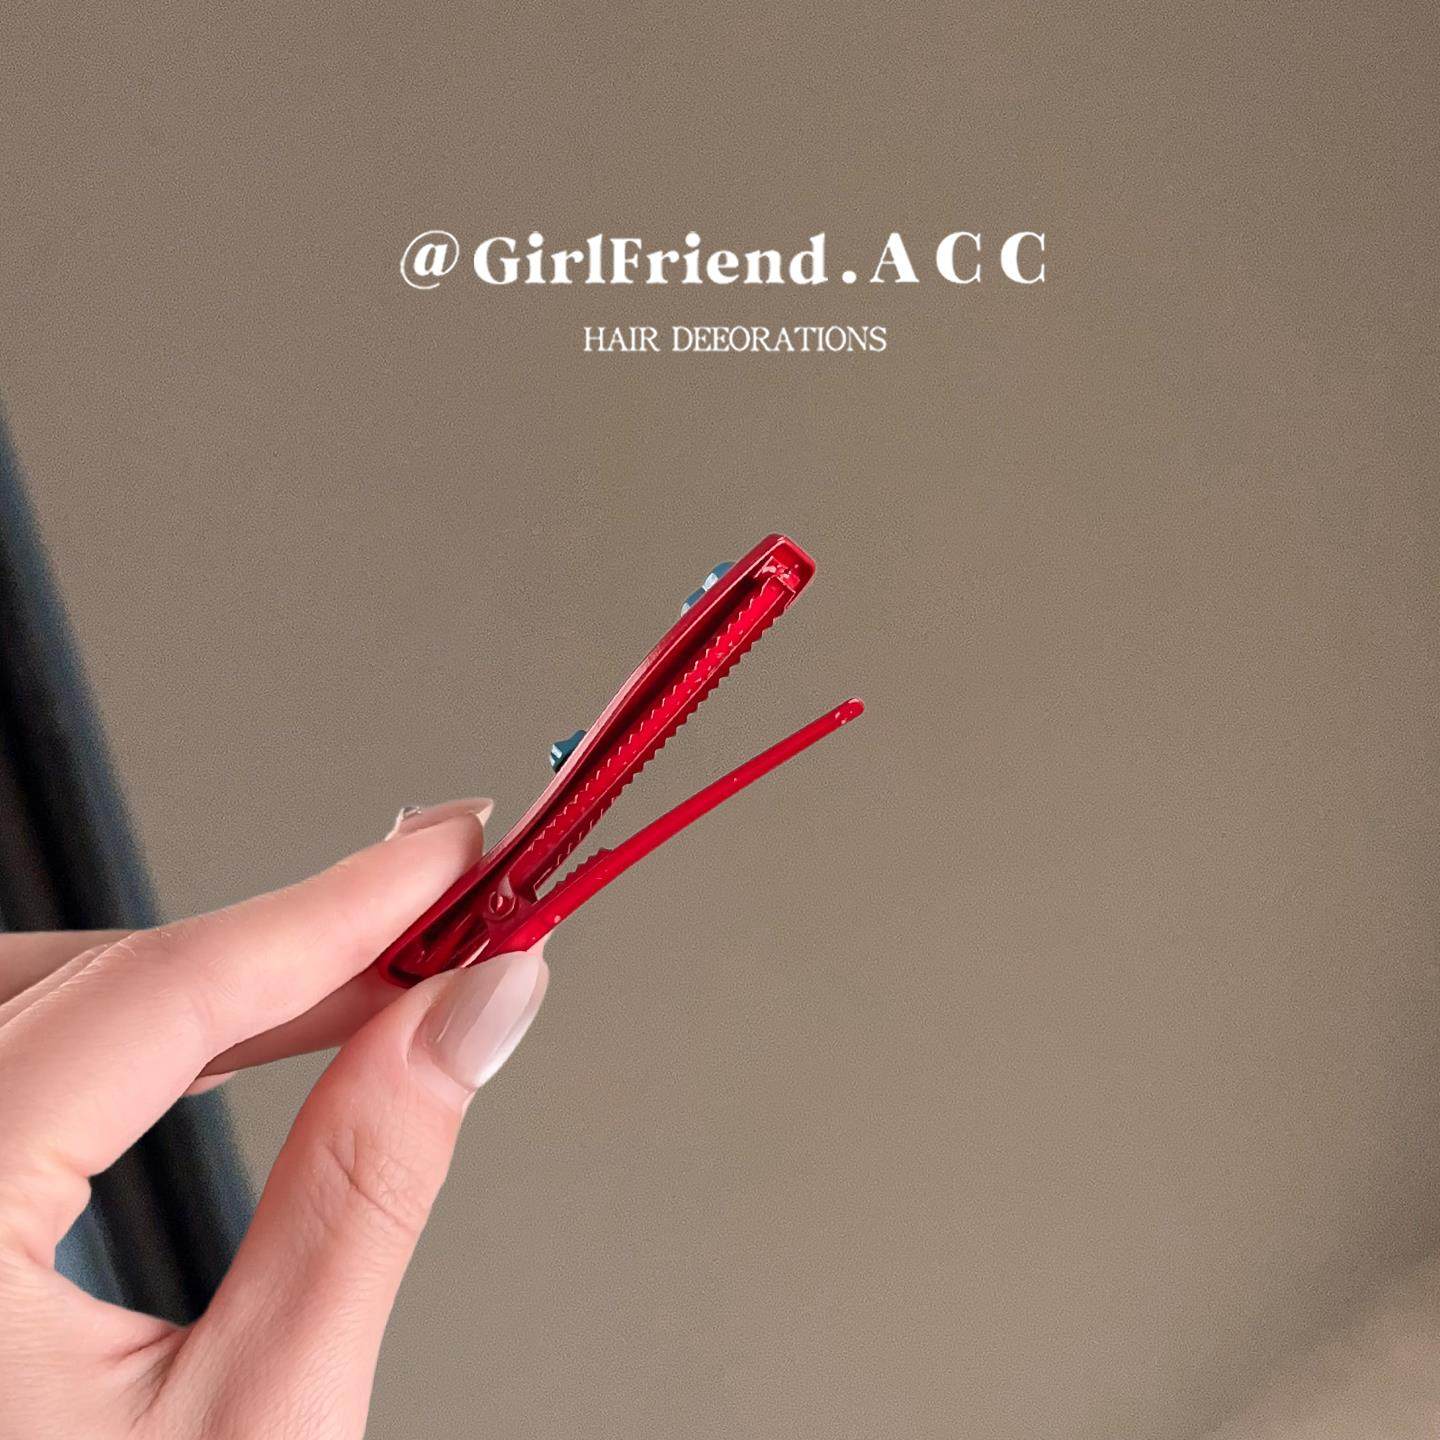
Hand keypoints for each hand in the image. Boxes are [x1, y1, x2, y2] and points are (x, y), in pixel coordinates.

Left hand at [0, 801, 548, 1438]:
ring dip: (216, 975)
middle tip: (440, 915)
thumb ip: (369, 1188)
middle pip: (94, 979)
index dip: (332, 911)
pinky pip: (25, 1052)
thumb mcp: (256, 1421)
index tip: (448, 861)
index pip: (159, 1001)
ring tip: (368, 970)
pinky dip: (147, 1024)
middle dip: (287, 938)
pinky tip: (244, 1025)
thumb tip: (475, 1017)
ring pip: (49, 996)